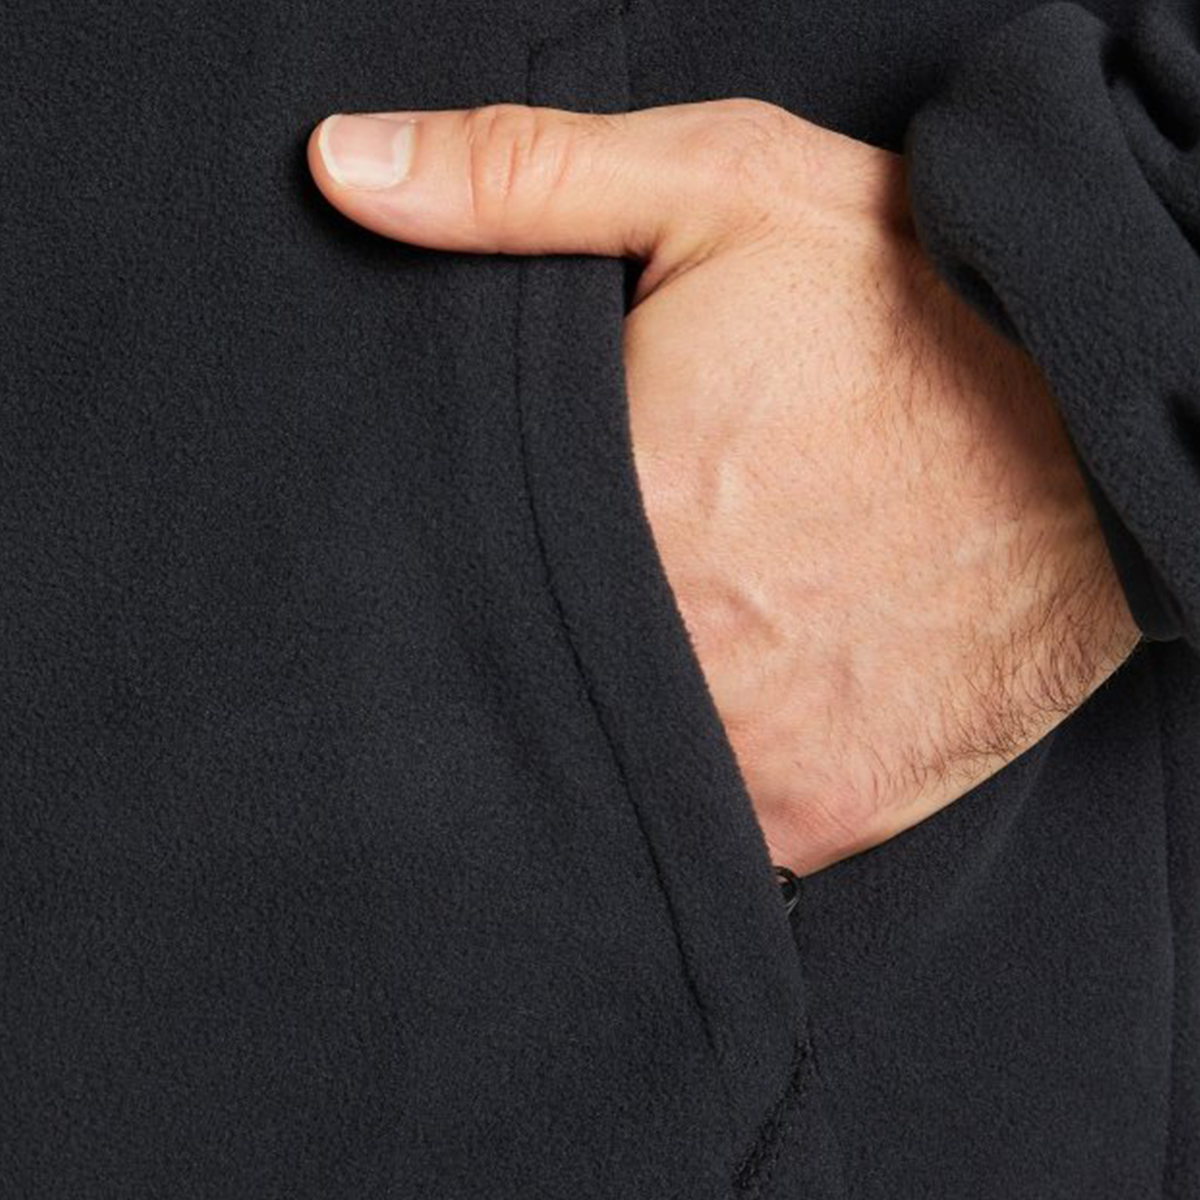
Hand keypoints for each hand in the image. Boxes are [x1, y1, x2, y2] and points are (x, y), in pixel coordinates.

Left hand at [307, 100, 1139, 874]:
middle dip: (530, 634)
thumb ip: (517, 180)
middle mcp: (668, 655)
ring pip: (610, 764)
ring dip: (612, 712)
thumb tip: (341, 166)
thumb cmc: (918, 305)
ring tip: (657, 639)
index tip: (480, 534)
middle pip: (523, 675)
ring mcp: (744, 756)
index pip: (441, 572)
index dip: (446, 552)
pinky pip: (710, 831)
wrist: (1103, 425)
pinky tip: (718, 703)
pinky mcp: (816, 815)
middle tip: (576, 583)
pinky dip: (695, 778)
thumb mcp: (720, 190)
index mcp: (613, 512)